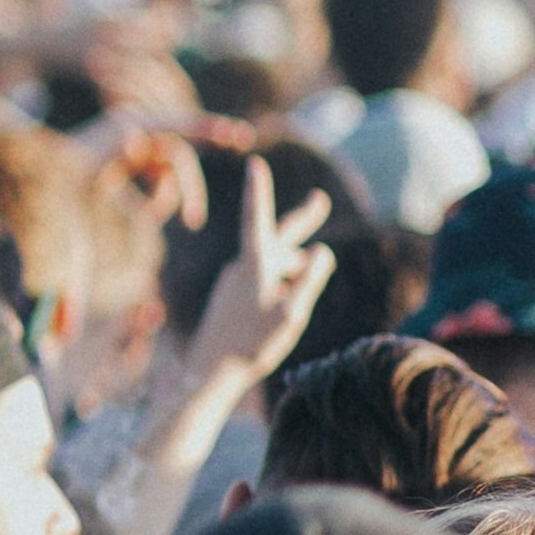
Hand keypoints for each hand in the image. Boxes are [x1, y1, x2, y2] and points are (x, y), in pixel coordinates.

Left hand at [176, 155, 338, 393]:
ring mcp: (236, 279)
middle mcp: (242, 266)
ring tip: (303, 286)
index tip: (256, 165)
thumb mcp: (291, 313)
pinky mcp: (232, 293)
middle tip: (320, 201)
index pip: (258, 219)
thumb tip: (323, 252)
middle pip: (277, 237)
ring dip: (294, 269)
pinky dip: (282, 285)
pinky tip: (282, 308)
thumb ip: (308, 280)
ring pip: (274, 264)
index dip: (258, 191)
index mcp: (253, 265)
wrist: (211, 369)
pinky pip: (265, 280)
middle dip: (301, 222)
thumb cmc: (252, 343)